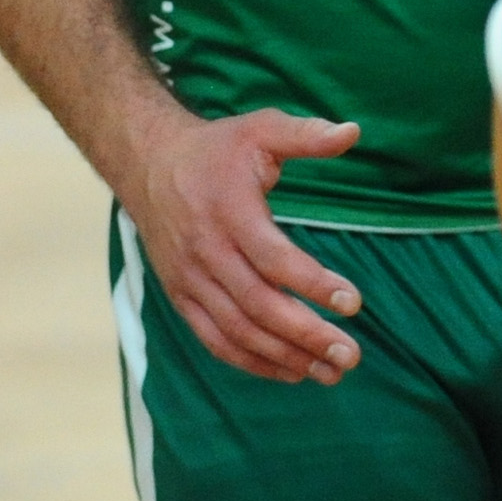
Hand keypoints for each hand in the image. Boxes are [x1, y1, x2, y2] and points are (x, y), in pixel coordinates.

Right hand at [121, 108, 367, 385]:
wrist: (148, 164)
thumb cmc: (217, 150)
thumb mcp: (260, 128)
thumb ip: (305, 134)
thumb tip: (353, 131)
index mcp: (229, 212)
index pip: (273, 258)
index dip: (312, 283)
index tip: (353, 303)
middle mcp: (206, 252)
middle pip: (258, 305)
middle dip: (307, 334)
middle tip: (351, 355)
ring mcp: (190, 279)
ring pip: (237, 330)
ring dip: (285, 357)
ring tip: (331, 372)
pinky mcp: (181, 296)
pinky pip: (215, 339)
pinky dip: (251, 361)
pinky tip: (291, 372)